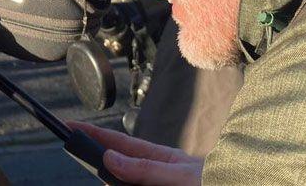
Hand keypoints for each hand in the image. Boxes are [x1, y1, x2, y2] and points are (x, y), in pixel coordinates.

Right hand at [69, 122, 202, 185]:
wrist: (236, 185)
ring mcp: (156, 183)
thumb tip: (110, 158)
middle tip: (88, 159)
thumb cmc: (213, 181)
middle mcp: (154, 172)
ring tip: (112, 179)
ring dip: (116, 182)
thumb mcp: (177, 175)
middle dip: (102, 169)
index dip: (92, 135)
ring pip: (125, 183)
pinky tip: (119, 182)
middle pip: (117, 170)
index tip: (69, 126)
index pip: (117, 144)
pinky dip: (124, 184)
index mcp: (157, 158)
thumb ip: (144, 168)